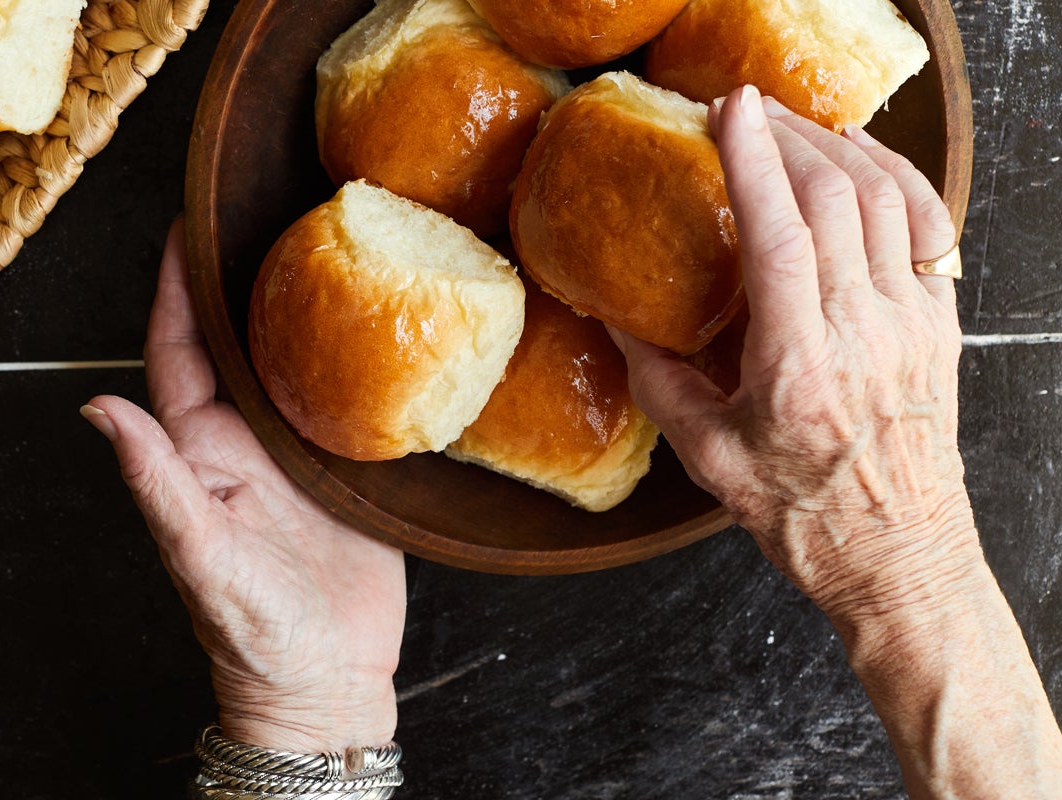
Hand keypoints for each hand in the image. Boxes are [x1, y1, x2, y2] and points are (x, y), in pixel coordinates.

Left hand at [81, 219, 405, 752]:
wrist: (329, 682)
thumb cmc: (256, 636)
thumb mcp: (201, 557)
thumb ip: (155, 484)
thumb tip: (96, 409)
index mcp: (203, 455)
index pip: (181, 356)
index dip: (177, 292)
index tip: (185, 231)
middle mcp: (247, 446)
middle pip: (240, 347)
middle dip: (243, 282)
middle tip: (264, 215)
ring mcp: (300, 458)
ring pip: (297, 367)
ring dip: (302, 313)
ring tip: (324, 251)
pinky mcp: (351, 474)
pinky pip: (352, 405)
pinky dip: (359, 365)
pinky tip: (380, 331)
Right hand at [613, 86, 980, 622]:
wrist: (899, 558)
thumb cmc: (805, 517)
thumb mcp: (709, 458)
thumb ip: (660, 382)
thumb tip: (620, 321)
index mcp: (800, 368)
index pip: (781, 237)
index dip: (754, 163)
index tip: (729, 113)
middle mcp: (865, 334)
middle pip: (837, 198)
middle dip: (790, 138)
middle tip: (749, 114)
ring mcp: (912, 325)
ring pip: (888, 199)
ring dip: (840, 149)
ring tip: (797, 127)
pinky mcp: (939, 326)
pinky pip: (927, 226)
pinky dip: (896, 177)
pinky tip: (864, 161)